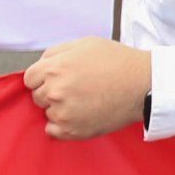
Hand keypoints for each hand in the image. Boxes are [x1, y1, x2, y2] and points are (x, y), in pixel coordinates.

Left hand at [24, 38, 150, 140]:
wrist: (145, 85)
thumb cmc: (120, 63)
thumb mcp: (86, 43)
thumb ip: (56, 52)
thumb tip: (41, 64)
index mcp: (54, 68)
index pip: (29, 78)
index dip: (45, 78)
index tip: (60, 79)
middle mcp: (54, 91)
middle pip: (38, 96)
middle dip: (53, 92)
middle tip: (78, 89)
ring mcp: (63, 113)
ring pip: (48, 113)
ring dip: (61, 109)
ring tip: (86, 101)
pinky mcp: (73, 130)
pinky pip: (53, 131)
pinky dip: (63, 126)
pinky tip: (82, 115)